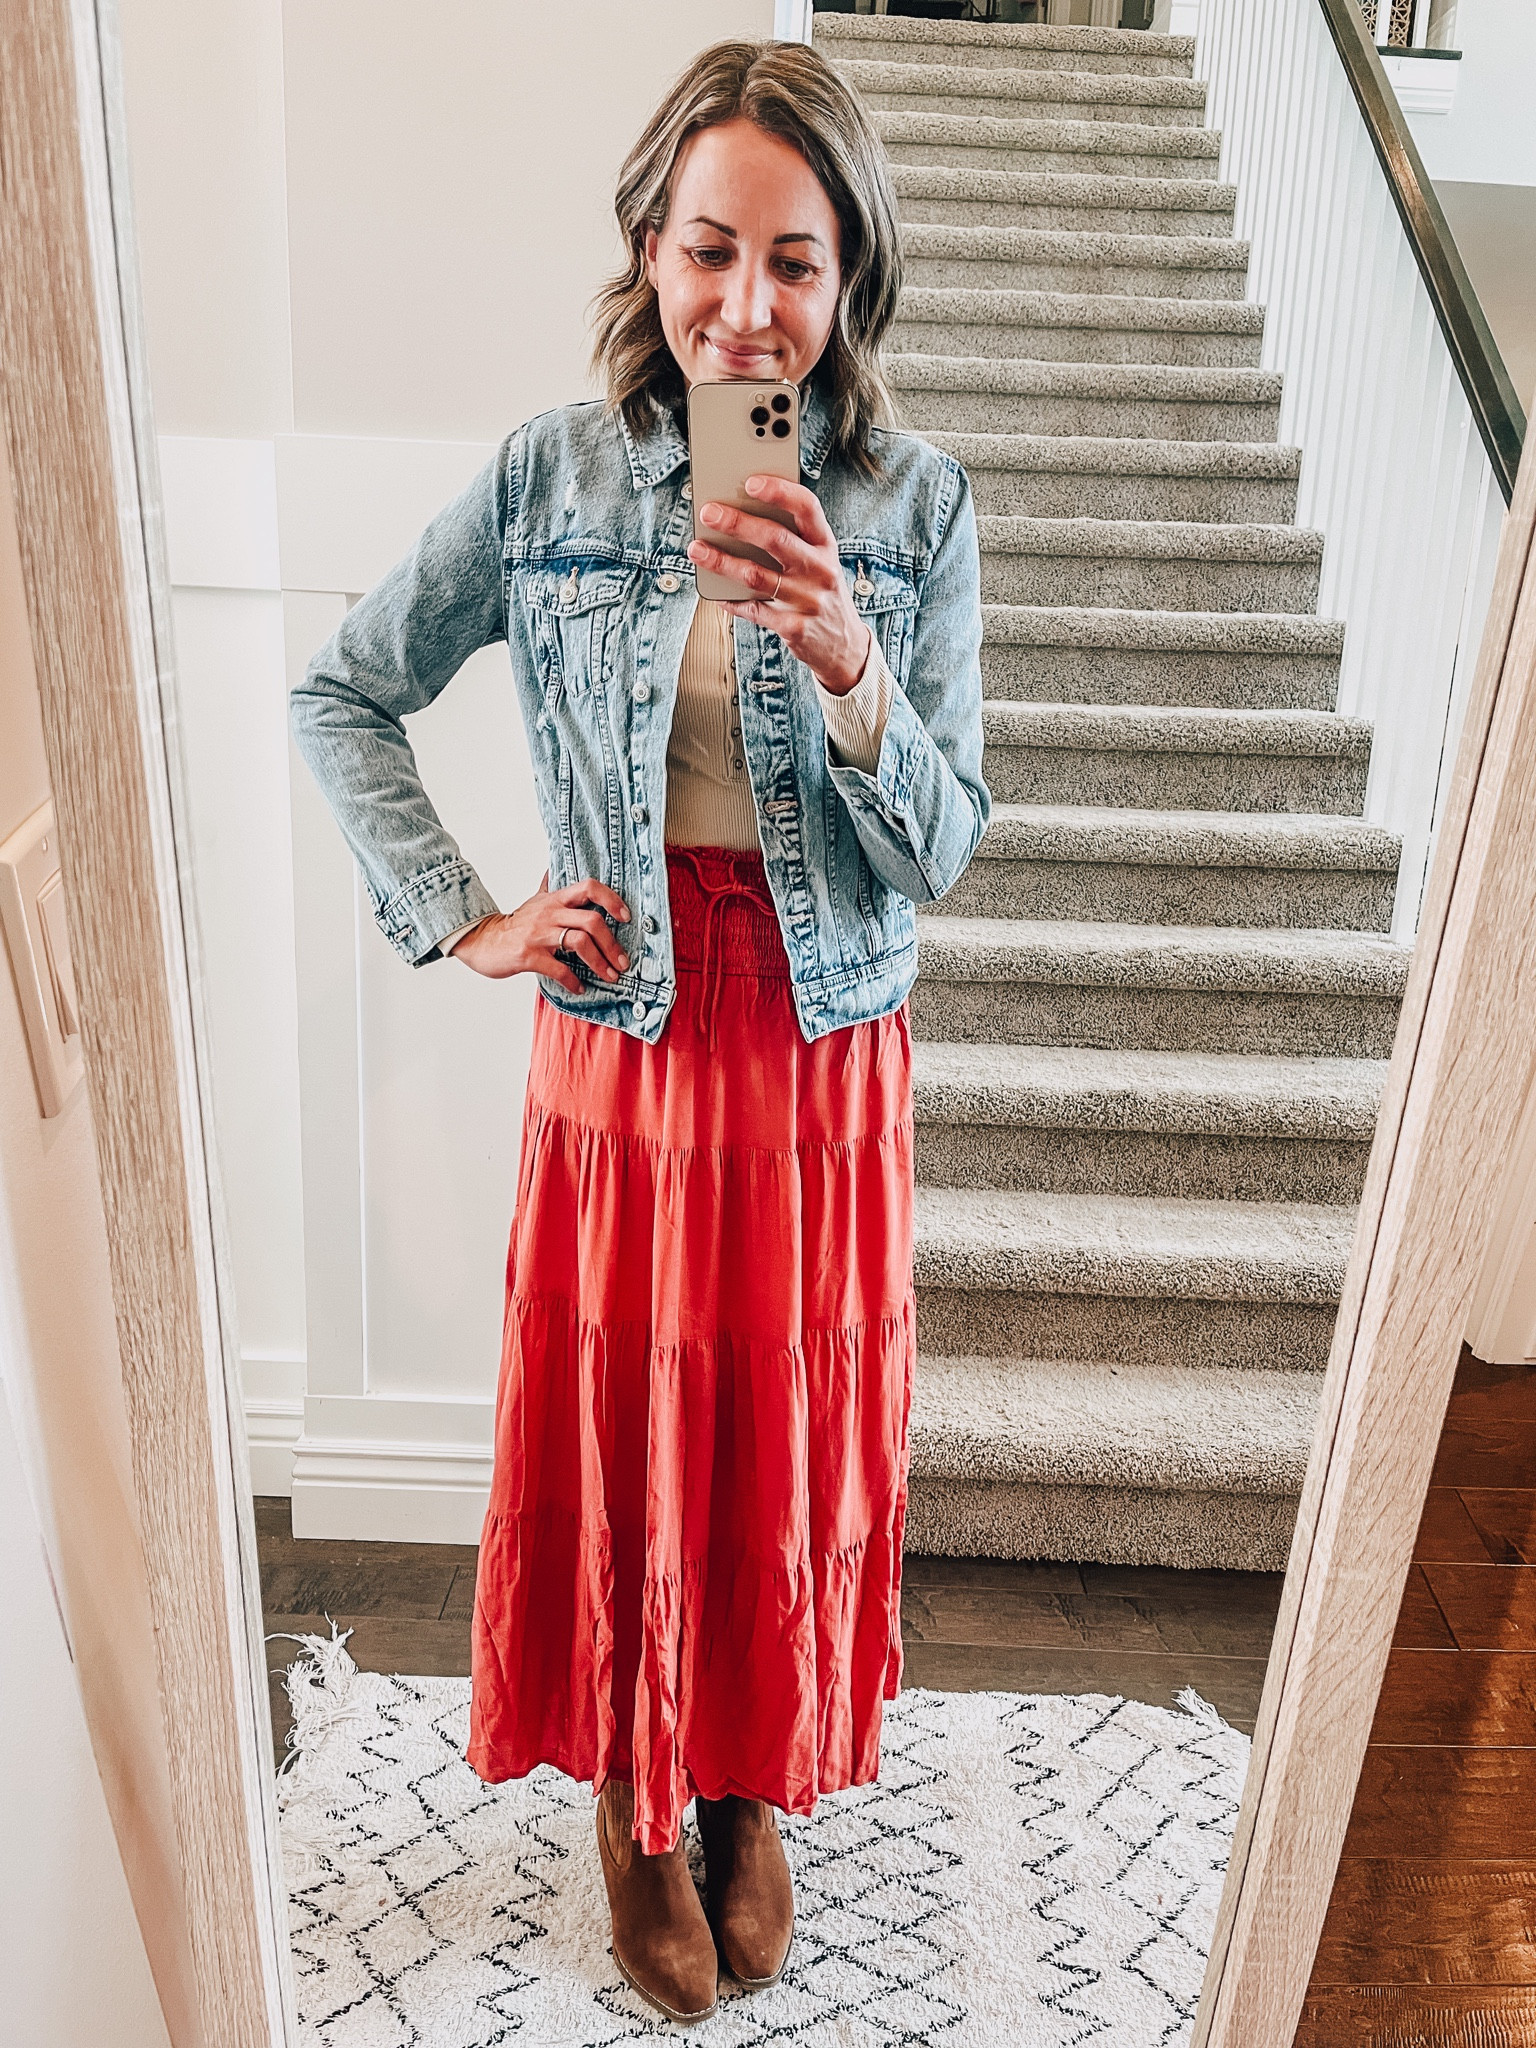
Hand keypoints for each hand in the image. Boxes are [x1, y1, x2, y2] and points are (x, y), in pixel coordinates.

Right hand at [453, 872, 630, 990]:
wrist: (482, 941)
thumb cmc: (514, 924)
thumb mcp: (535, 901)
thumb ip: (549, 887)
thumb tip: (555, 869)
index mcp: (555, 899)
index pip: (590, 887)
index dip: (612, 899)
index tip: (626, 917)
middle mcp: (549, 913)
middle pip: (592, 921)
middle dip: (612, 945)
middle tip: (623, 963)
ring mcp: (539, 934)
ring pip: (580, 943)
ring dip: (600, 963)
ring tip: (610, 976)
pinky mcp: (528, 955)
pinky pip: (559, 969)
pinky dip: (573, 981)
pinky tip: (579, 988)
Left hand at [687, 475, 872, 695]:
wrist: (844, 644)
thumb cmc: (821, 592)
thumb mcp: (819, 561)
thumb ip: (793, 539)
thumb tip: (741, 513)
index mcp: (826, 545)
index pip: (808, 508)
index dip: (780, 492)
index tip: (751, 482)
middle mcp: (821, 570)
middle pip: (775, 539)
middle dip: (737, 523)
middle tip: (709, 513)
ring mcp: (808, 600)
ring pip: (757, 575)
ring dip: (721, 561)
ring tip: (696, 549)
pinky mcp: (794, 627)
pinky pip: (753, 609)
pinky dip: (731, 600)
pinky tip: (716, 592)